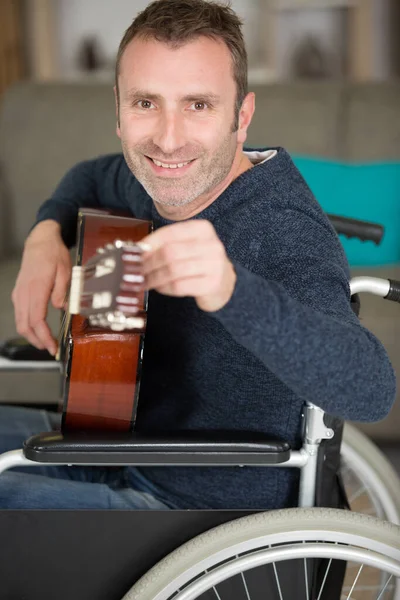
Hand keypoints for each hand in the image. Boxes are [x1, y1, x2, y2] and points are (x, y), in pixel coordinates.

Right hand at [11, 220, 71, 354]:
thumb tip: (62, 308)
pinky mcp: (19, 293)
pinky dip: (27, 326)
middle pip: (25, 325)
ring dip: (31, 336)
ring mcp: (19, 293)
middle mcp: (24, 293)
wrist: (39, 241)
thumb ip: (62, 291)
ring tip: (45, 343)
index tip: (53, 347)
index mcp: (36, 288)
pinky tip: (38, 330)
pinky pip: (20, 314)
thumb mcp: (65, 270)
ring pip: (20, 322)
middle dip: (37, 341)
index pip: (37, 320)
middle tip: (51, 350)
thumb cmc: (53, 254)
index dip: (44, 337)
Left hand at [139, 220, 235, 311]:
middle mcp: (211, 245)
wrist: (225, 284)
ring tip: (144, 281)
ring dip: (154, 277)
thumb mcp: (188, 247)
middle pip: (170, 252)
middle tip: (136, 270)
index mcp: (203, 229)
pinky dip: (164, 288)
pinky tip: (159, 288)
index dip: (149, 243)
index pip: (170, 233)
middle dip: (149, 263)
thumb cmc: (200, 263)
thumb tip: (138, 250)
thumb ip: (167, 245)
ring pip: (173, 270)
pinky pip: (179, 286)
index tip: (135, 252)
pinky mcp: (212, 284)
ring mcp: (214, 265)